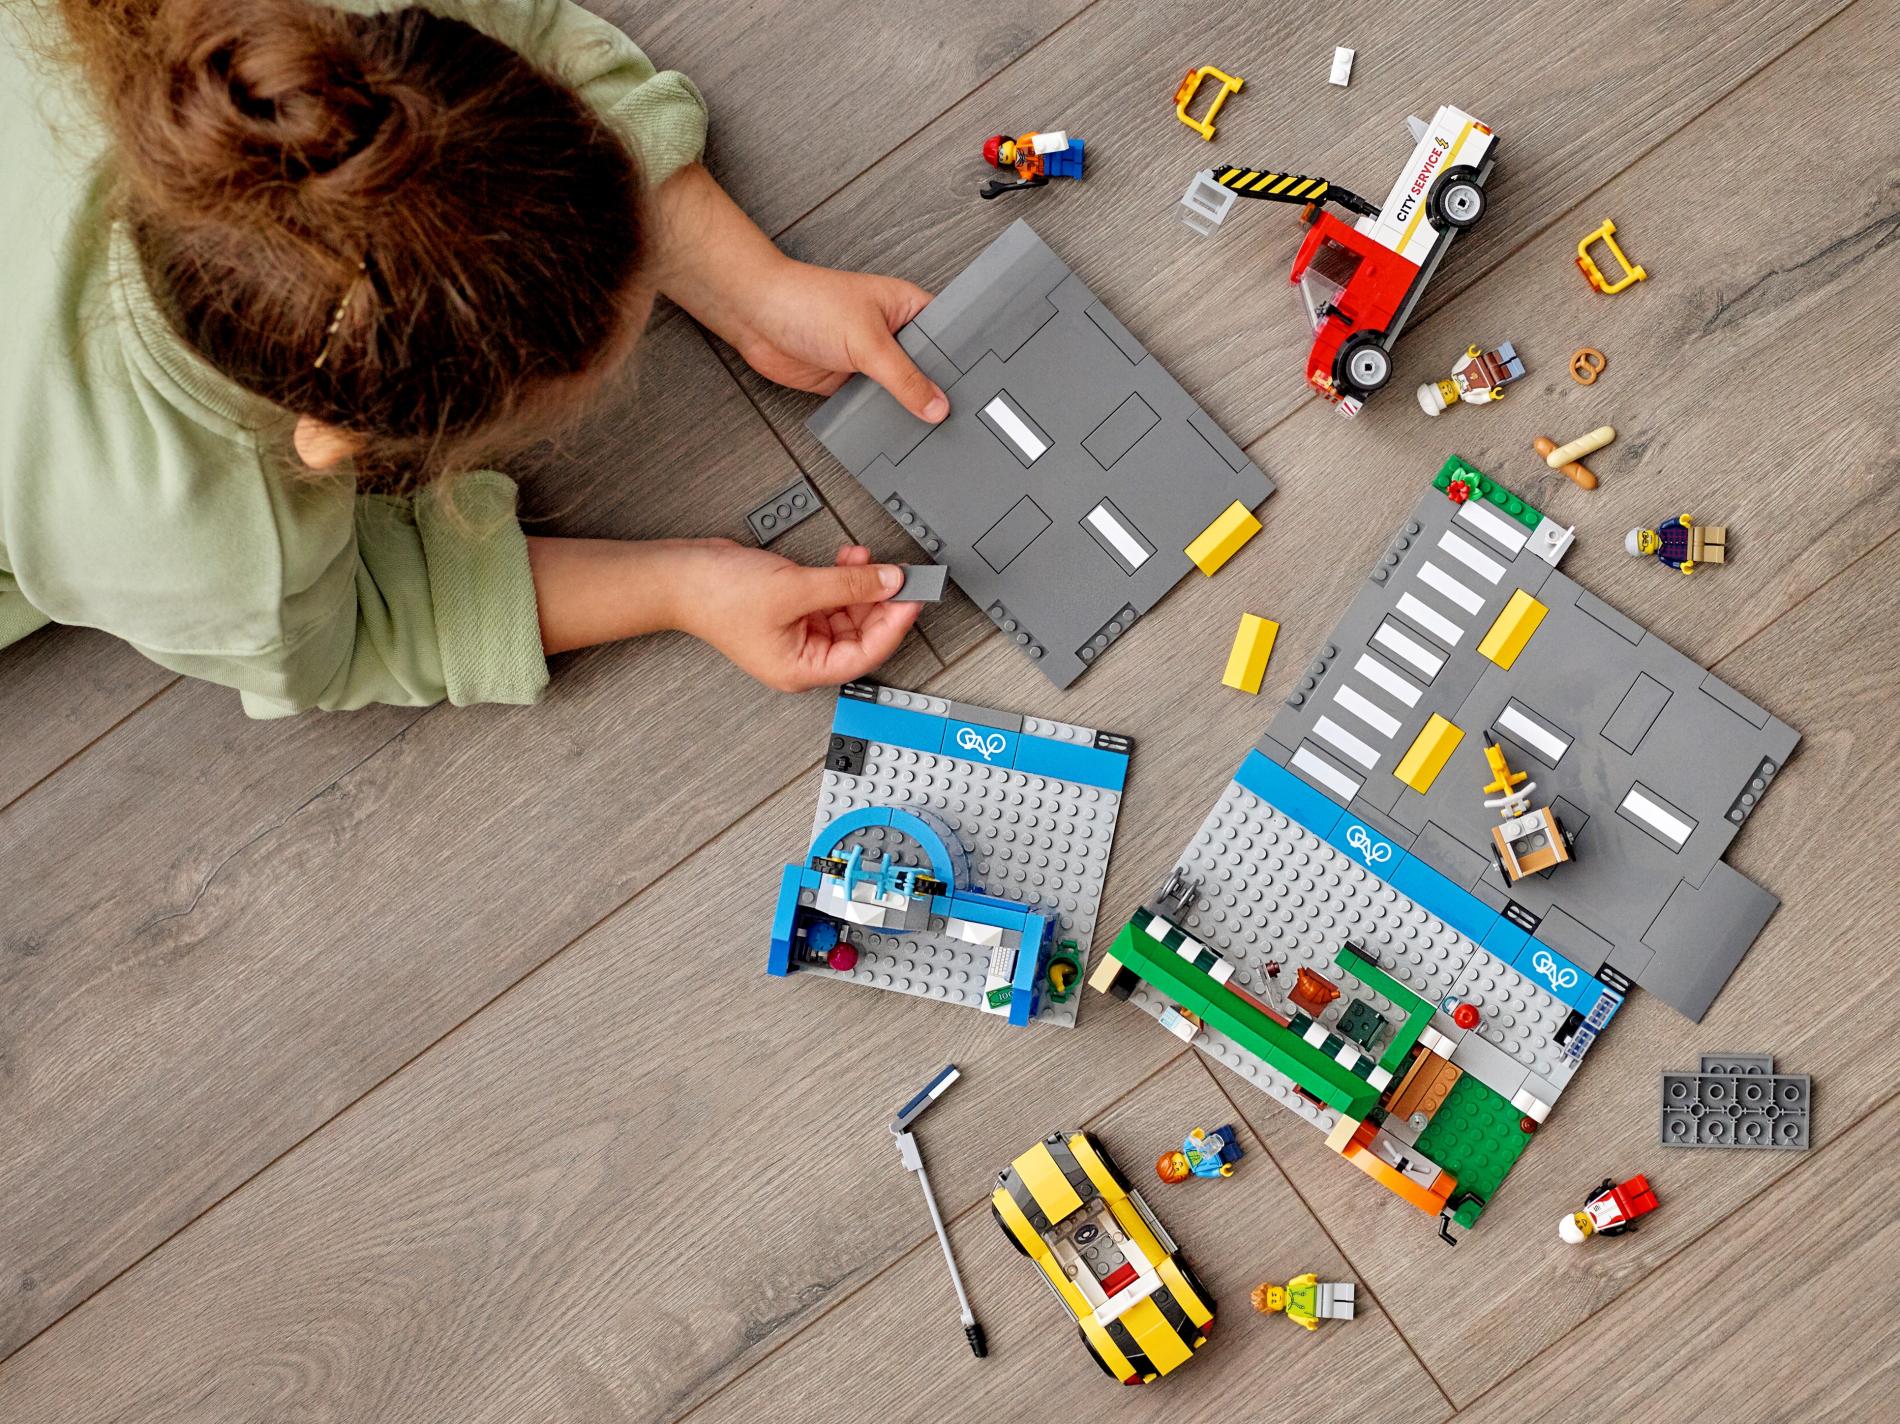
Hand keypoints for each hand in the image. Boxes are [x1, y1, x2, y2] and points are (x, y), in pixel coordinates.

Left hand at [649, 165, 948, 422]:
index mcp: (909, 308)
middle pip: (928, 370)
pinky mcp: (851, 381)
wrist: (756, 316)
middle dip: (936, 392)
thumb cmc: (806, 301)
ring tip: (926, 430)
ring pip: (902, 391)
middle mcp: (895, 333)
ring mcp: (873, 359)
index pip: (949, 337)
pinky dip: (880, 417)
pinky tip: (891, 429)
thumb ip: (903, 377)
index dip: (963, 364)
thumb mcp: (866, 341)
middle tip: (955, 418)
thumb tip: (935, 404)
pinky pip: (875, 405)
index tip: (976, 392)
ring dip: (907, 408)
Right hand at [670, 540, 919, 691]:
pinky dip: (844, 580)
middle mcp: (803, 656)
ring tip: (871, 561)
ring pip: (848, 614)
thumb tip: (890, 582)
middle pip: (861, 634)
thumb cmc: (717, 596)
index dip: (894, 625)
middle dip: (880, 602)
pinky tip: (851, 560)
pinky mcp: (793, 610)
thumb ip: (848, 585)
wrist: (681, 575)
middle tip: (902, 576)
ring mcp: (797, 633)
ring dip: (862, 586)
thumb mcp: (795, 588)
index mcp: (802, 669)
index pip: (866, 654)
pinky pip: (831, 598)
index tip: (913, 598)